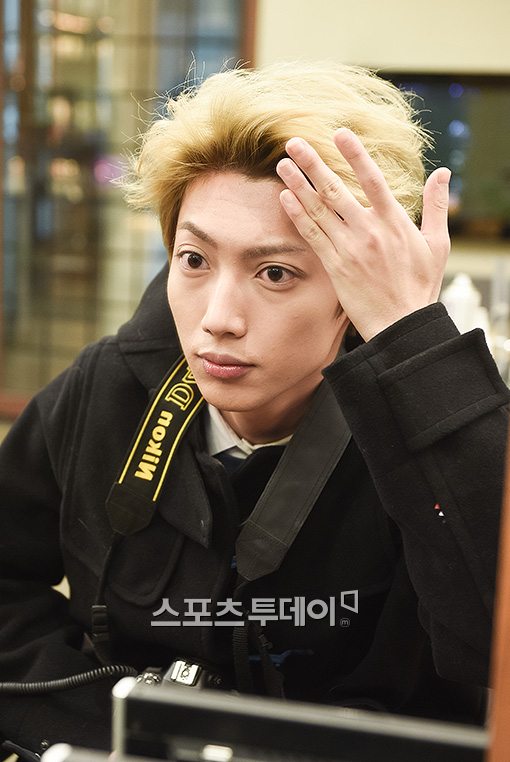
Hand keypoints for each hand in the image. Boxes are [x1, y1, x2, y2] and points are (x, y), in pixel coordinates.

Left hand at [276, 128, 450, 340]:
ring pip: (319, 210)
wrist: (401, 324)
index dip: (354, 154)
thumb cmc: (420, 285)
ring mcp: (349, 249)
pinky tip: (285, 198)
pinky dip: (298, 215)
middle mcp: (369, 232)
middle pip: (336, 190)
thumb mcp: (437, 244)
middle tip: (294, 142)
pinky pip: (313, 236)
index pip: (372, 179)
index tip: (338, 133)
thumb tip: (442, 173)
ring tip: (283, 164)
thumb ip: (436, 206)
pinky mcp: (335, 267)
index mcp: (394, 222)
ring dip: (298, 185)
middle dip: (313, 164)